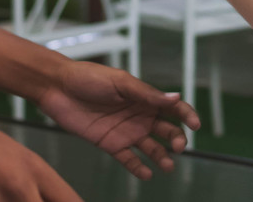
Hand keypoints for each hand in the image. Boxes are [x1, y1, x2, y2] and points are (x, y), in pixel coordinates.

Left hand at [37, 60, 200, 179]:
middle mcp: (139, 115)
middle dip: (176, 139)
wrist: (57, 87)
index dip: (187, 115)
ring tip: (167, 166)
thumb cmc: (89, 78)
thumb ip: (146, 94)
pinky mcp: (109, 143)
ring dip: (162, 157)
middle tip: (179, 147)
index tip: (196, 125)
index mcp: (144, 97)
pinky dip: (139, 167)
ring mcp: (125, 130)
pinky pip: (128, 159)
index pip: (173, 107)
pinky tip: (148, 174)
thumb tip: (176, 97)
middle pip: (166, 130)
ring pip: (151, 147)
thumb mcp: (120, 83)